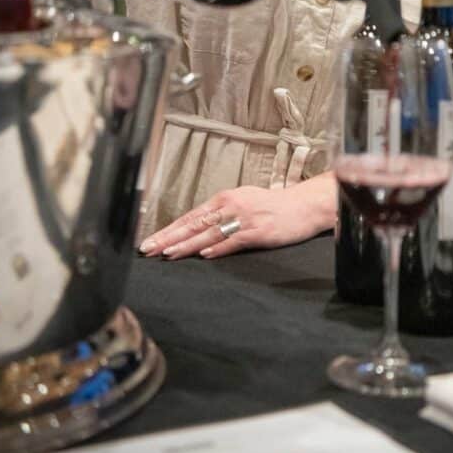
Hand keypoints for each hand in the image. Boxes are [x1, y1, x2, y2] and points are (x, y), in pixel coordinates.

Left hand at [139, 174, 336, 259]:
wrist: (304, 206)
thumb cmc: (273, 206)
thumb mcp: (243, 202)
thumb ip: (220, 214)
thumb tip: (196, 229)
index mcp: (225, 198)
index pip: (191, 216)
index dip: (169, 229)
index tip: (150, 241)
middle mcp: (232, 206)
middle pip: (195, 224)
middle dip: (169, 238)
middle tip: (148, 249)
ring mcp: (245, 219)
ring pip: (210, 233)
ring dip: (187, 244)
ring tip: (168, 254)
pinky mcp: (259, 232)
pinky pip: (234, 240)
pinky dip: (218, 248)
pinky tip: (204, 254)